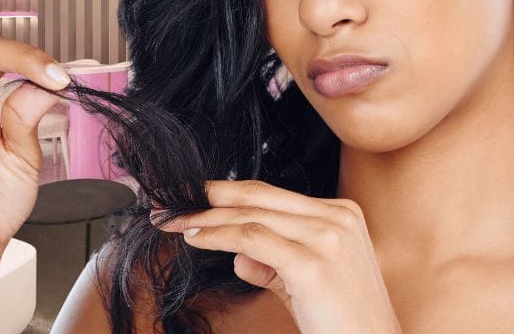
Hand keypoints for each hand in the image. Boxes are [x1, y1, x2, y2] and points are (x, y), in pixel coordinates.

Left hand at [153, 179, 402, 333]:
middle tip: (170, 205)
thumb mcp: (308, 281)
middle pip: (258, 197)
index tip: (194, 198)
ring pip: (252, 216)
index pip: (271, 194)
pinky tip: (196, 239)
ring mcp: (328, 236)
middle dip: (209, 198)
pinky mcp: (314, 263)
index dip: (228, 193)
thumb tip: (238, 254)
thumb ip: (274, 262)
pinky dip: (219, 236)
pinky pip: (254, 240)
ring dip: (206, 218)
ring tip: (174, 222)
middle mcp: (337, 216)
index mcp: (340, 212)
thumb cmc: (343, 322)